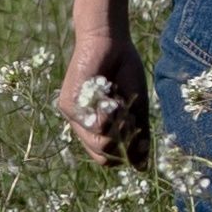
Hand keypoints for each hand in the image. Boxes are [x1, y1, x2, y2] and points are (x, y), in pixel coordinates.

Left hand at [59, 29, 148, 169]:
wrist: (112, 43)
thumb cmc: (125, 72)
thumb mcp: (137, 109)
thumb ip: (139, 138)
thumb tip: (142, 168)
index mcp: (96, 129)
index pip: (108, 158)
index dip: (127, 149)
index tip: (136, 123)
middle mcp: (81, 127)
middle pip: (103, 157)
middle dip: (125, 138)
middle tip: (128, 112)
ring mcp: (73, 117)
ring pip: (100, 144)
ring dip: (120, 124)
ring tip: (120, 100)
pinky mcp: (68, 105)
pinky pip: (96, 124)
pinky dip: (112, 111)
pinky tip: (111, 92)